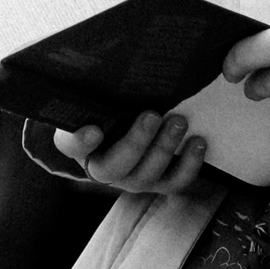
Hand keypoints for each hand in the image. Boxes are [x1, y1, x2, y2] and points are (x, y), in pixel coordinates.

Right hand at [53, 110, 207, 195]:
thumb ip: (86, 97)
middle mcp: (103, 169)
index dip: (81, 141)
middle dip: (137, 141)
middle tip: (153, 114)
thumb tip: (91, 87)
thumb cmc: (103, 110)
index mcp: (78, 146)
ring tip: (179, 122)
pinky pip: (175, 181)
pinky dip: (190, 164)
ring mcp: (133, 179)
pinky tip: (198, 142)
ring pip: (148, 175)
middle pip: (115, 166)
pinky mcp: (158, 181)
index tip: (94, 129)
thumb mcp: (89, 102)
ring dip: (165, 148)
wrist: (123, 125)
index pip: (71, 145)